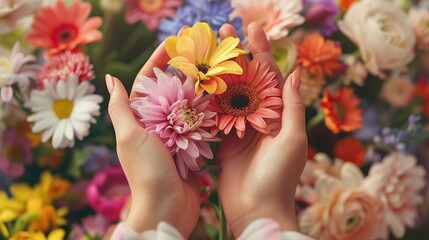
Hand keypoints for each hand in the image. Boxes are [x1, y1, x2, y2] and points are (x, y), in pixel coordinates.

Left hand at [106, 43, 199, 237]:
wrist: (167, 207)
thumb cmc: (146, 171)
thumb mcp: (130, 135)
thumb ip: (121, 107)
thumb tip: (110, 78)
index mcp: (138, 119)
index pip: (146, 81)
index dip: (157, 60)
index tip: (174, 43)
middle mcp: (156, 125)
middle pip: (169, 89)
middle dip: (182, 70)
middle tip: (200, 52)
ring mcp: (175, 136)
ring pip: (188, 104)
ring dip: (198, 87)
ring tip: (213, 68)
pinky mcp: (191, 147)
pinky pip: (200, 124)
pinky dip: (208, 111)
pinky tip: (220, 97)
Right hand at [217, 22, 307, 236]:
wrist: (257, 210)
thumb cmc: (279, 176)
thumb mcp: (293, 140)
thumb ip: (291, 106)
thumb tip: (295, 71)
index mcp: (277, 114)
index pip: (269, 75)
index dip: (261, 50)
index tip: (252, 28)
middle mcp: (257, 117)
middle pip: (245, 78)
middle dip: (236, 53)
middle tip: (222, 30)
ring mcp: (238, 127)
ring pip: (227, 92)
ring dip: (218, 69)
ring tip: (206, 48)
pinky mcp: (222, 139)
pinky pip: (213, 113)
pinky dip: (205, 96)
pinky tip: (195, 78)